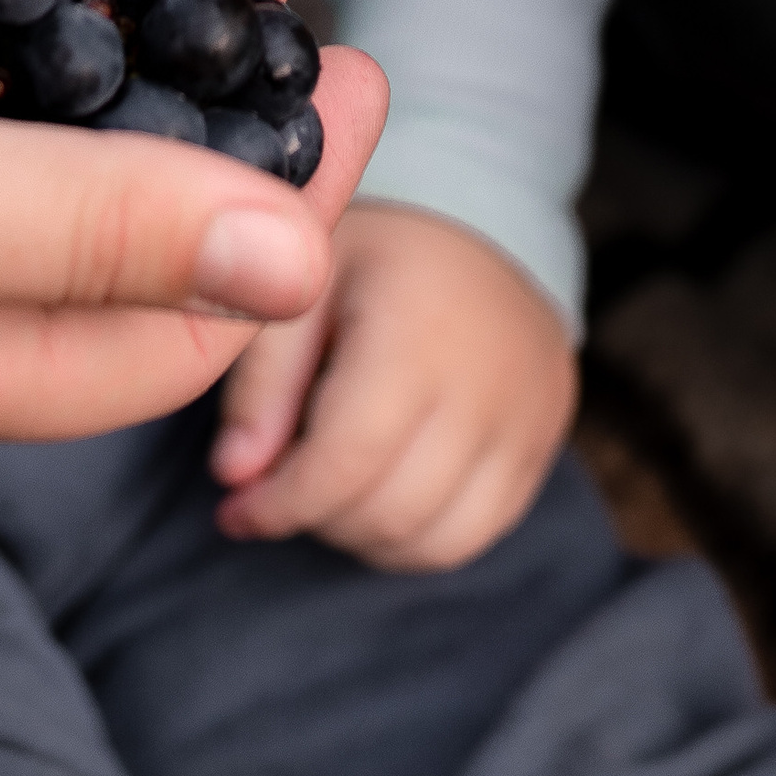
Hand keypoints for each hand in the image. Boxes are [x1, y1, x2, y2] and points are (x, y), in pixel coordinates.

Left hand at [208, 202, 575, 568]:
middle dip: (318, 518)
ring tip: (325, 493)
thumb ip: (262, 381)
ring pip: (435, 542)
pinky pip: (474, 536)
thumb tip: (234, 475)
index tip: (236, 509)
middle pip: (391, 510)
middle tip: (277, 492)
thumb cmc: (371, 260)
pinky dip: (414, 540)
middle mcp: (484, 385)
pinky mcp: (541, 450)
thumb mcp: (300, 289)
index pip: (348, 458)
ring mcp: (526, 423)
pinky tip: (374, 499)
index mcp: (414, 331)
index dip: (283, 502)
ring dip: (363, 537)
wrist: (478, 233)